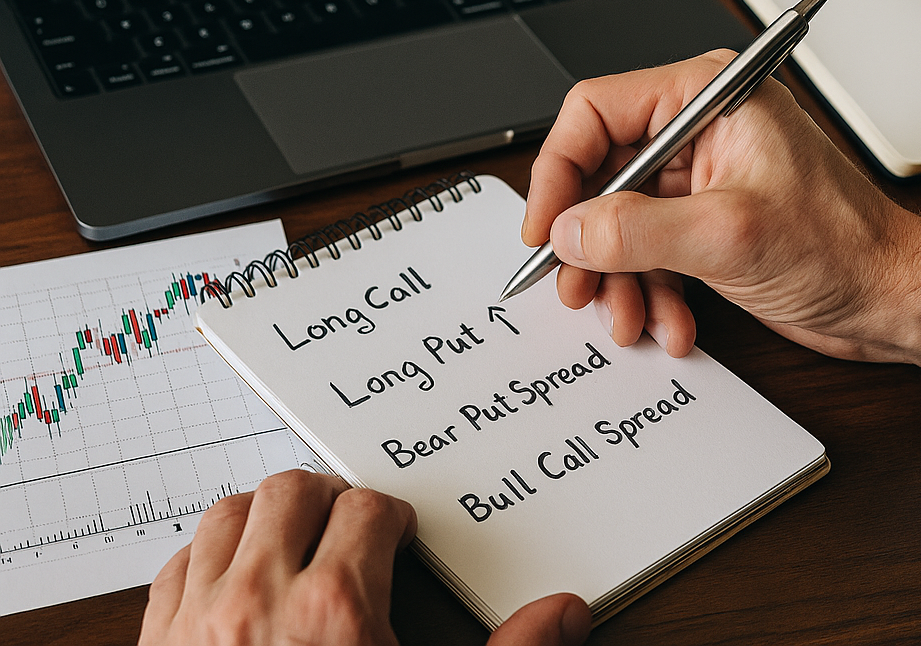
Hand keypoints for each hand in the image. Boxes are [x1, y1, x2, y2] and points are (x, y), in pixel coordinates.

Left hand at [139, 469, 589, 645]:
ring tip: (293, 547)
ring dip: (264, 518)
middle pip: (295, 490)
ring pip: (231, 513)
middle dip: (329, 501)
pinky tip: (235, 584)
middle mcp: (261, 600)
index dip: (391, 519)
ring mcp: (200, 620)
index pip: (368, 509)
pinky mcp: (156, 644)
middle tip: (348, 531)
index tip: (396, 539)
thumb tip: (564, 614)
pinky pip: (179, 562)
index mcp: (337, 612)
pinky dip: (208, 557)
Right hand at [523, 52, 920, 367]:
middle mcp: (697, 129)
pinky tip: (669, 320)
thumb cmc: (846, 245)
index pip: (596, 111)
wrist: (894, 299)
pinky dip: (648, 288)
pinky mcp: (702, 220)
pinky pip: (646, 249)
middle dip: (586, 238)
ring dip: (616, 275)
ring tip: (627, 316)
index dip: (558, 170)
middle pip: (600, 172)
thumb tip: (567, 231)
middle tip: (575, 284)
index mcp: (705, 97)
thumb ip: (636, 230)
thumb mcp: (728, 235)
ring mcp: (699, 177)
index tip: (545, 226)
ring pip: (617, 219)